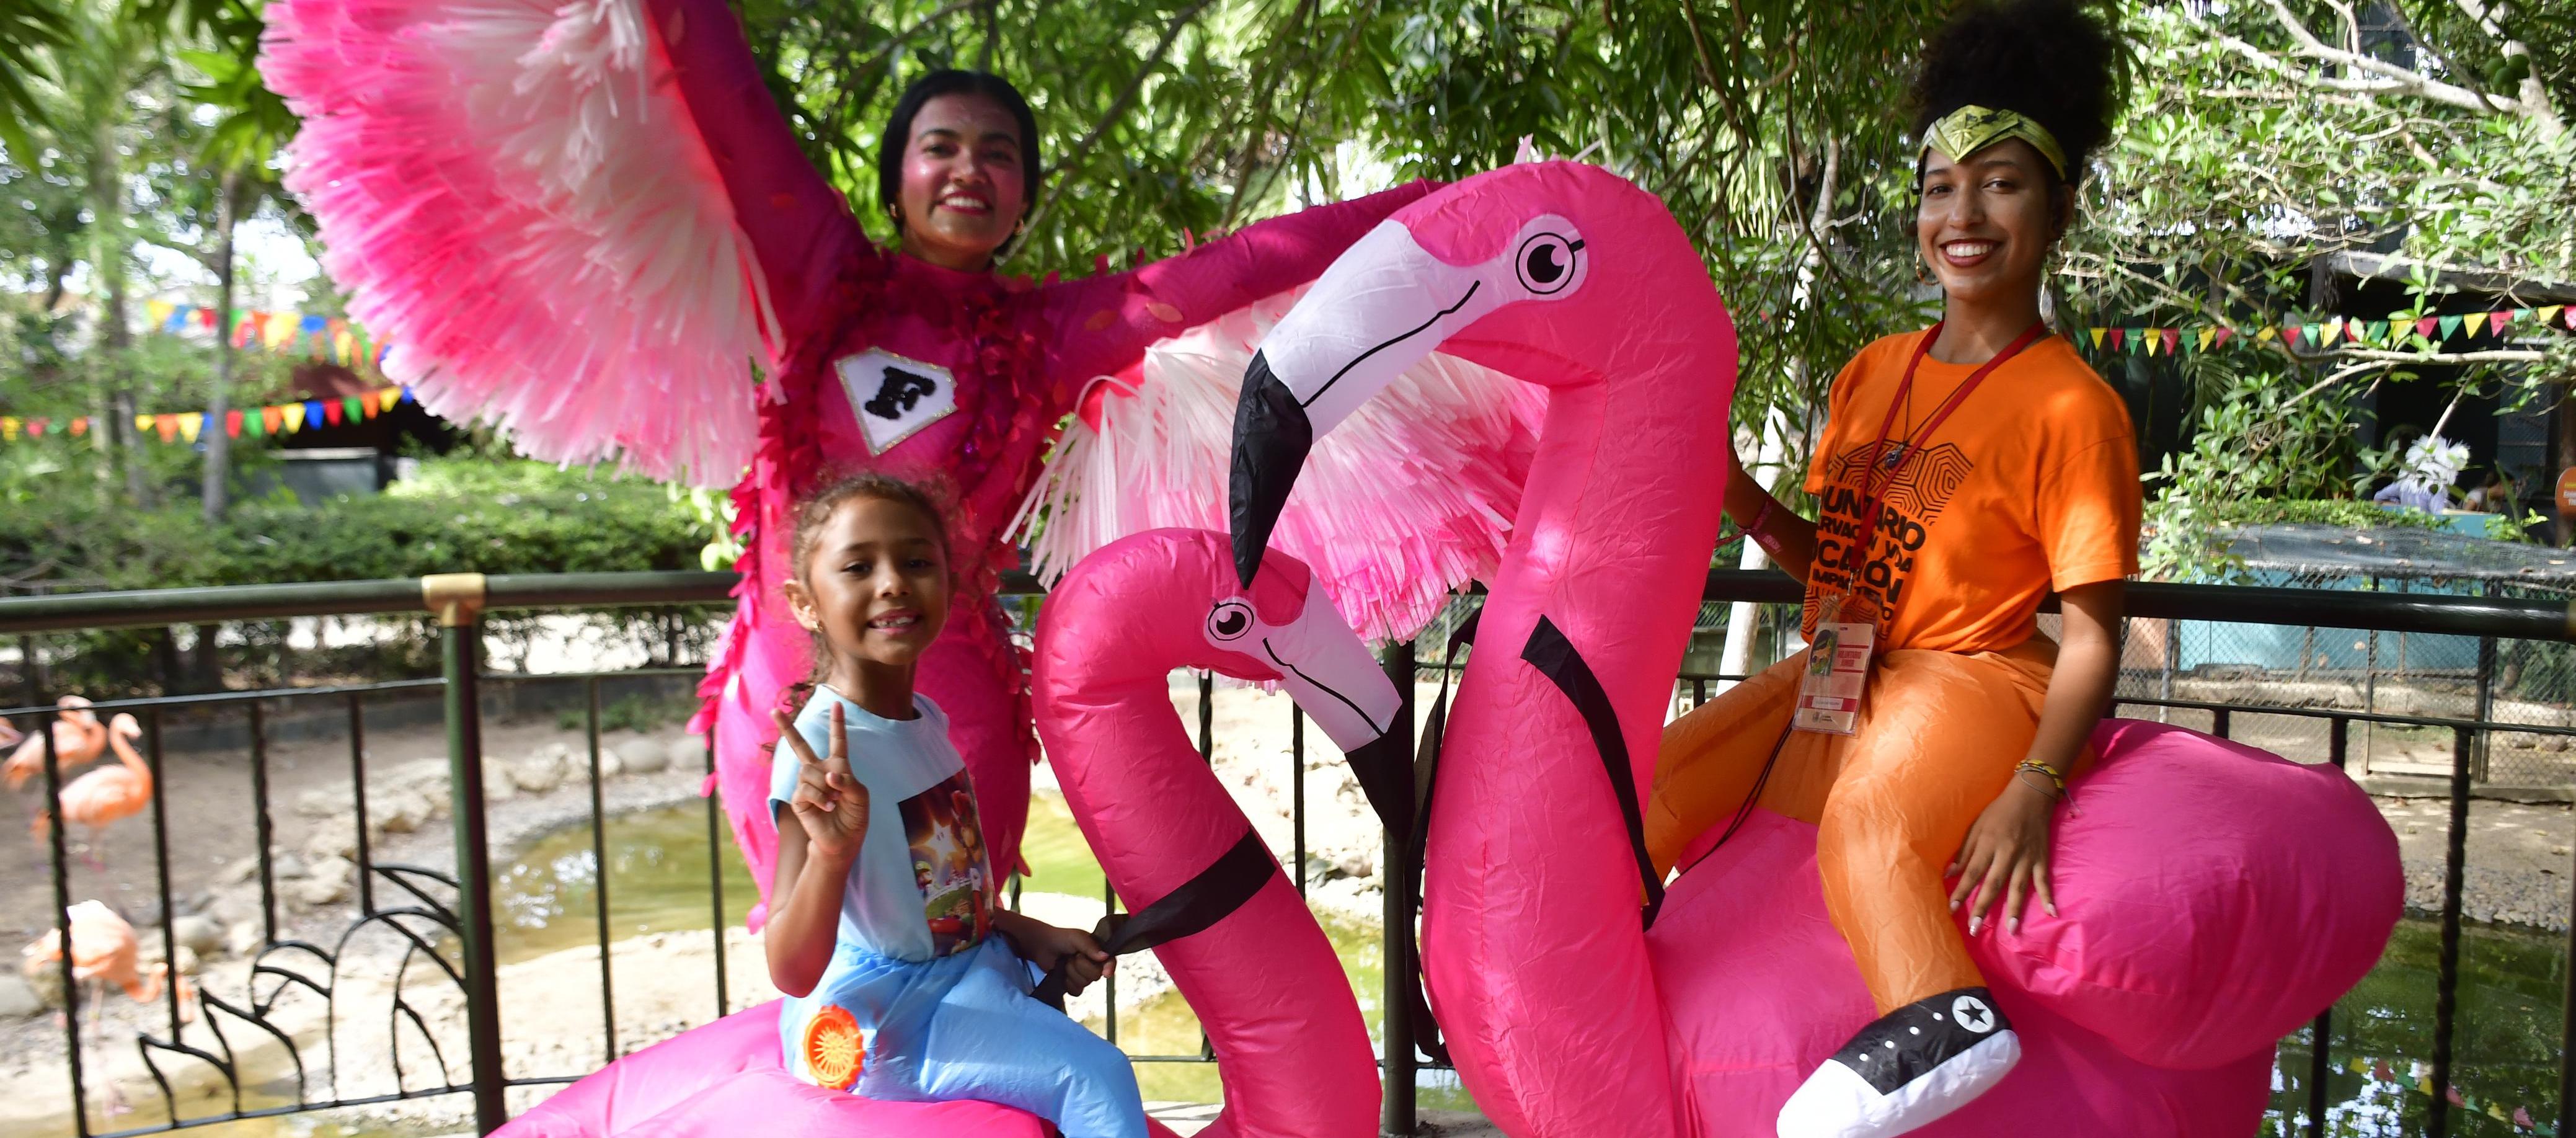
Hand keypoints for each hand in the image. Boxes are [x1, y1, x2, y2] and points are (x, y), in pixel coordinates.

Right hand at [774, 705, 868, 860]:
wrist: (843, 840)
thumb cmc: (854, 816)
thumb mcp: (861, 796)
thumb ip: (848, 781)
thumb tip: (827, 775)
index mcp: (838, 766)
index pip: (837, 741)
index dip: (837, 723)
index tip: (837, 703)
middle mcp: (819, 771)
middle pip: (800, 746)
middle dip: (786, 728)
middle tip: (773, 710)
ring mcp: (807, 784)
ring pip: (808, 771)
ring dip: (825, 786)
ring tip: (834, 799)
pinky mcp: (799, 799)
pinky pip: (805, 789)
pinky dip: (820, 797)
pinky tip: (827, 806)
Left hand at [1005, 914, 1115, 995]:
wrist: (1042, 946)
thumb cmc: (1060, 938)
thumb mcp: (1076, 938)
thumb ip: (1090, 946)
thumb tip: (1105, 957)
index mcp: (1097, 951)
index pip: (1110, 961)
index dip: (1110, 968)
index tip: (1106, 973)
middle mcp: (1093, 964)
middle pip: (1096, 975)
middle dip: (1081, 966)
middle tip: (1073, 956)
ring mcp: (1083, 975)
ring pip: (1085, 983)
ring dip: (1072, 973)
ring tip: (1065, 962)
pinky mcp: (1073, 984)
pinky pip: (1076, 991)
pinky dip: (1067, 983)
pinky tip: (1062, 973)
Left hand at [1945, 771, 2057, 935]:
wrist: (2031, 795)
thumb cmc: (1998, 811)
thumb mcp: (1976, 827)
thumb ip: (1965, 852)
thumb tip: (1950, 874)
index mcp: (1988, 843)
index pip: (1972, 872)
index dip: (1961, 891)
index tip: (1951, 909)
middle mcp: (2007, 852)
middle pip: (1993, 883)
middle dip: (1983, 906)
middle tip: (1974, 928)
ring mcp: (2027, 857)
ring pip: (2019, 886)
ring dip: (2015, 909)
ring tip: (2011, 930)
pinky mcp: (2042, 858)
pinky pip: (2044, 880)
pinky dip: (2048, 896)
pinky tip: (2052, 913)